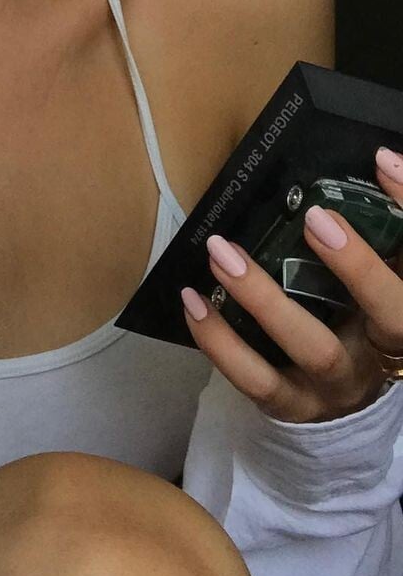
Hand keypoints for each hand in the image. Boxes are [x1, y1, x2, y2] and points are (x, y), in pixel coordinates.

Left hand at [179, 148, 402, 422]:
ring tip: (221, 253)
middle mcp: (383, 352)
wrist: (345, 414)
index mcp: (401, 316)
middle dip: (359, 266)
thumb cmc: (354, 326)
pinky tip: (193, 302)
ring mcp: (338, 385)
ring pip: (312, 347)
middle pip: (394, 314)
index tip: (383, 161)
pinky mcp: (294, 408)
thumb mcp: (372, 290)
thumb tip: (358, 161)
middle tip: (317, 217)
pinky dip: (220, 341)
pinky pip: (257, 379)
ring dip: (265, 297)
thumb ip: (372, 239)